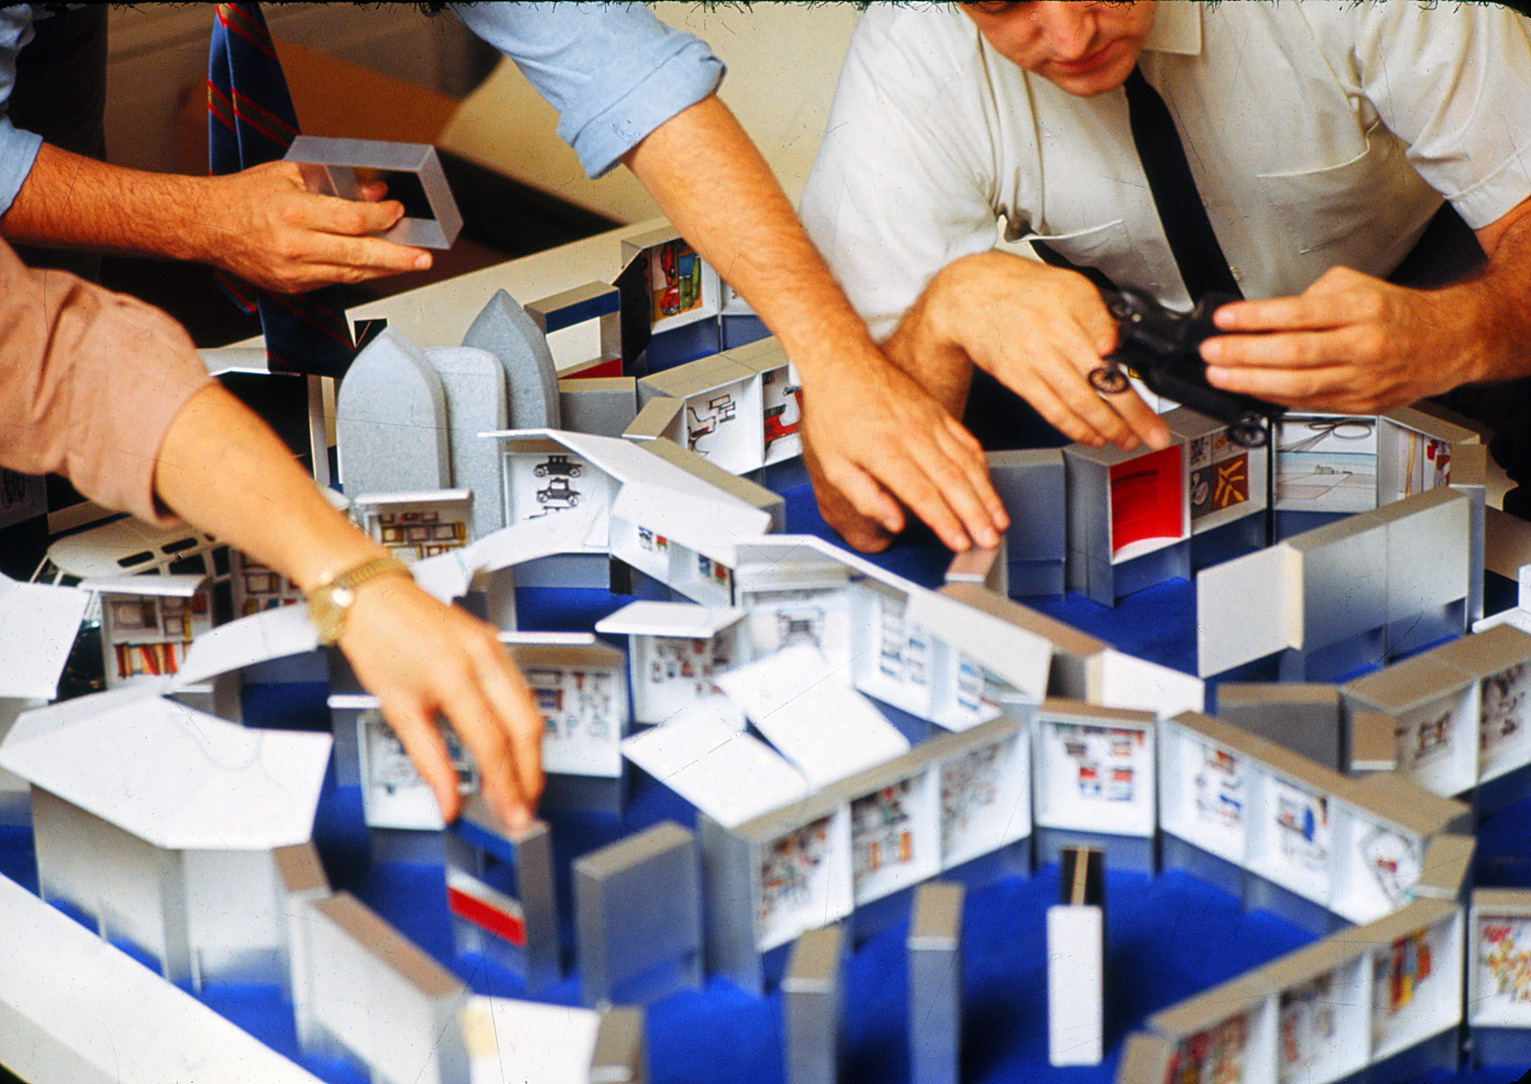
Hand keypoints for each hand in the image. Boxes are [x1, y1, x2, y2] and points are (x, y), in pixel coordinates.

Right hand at [196, 161, 433, 292]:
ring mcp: (294, 272)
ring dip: (384, 269)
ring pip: (351, 273)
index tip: (398, 212)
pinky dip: (357, 272)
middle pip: (359, 254)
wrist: (206, 225)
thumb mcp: (290, 174)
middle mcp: (296, 246)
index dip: (382, 217)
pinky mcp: (292, 287)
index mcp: (295, 212)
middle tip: (424, 258)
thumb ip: (335, 182)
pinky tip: (375, 266)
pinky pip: (335, 280)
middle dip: (397, 257)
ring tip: (410, 264)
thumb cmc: (244, 197)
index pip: (352, 220)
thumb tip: (375, 190)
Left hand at [336, 572, 542, 828]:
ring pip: (531, 708)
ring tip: (521, 784)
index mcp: (453, 676)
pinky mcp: (497, 642)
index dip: (505, 786)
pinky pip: (522, 689)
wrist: (372, 595)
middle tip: (524, 805)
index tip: (509, 814)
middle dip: (530, 773)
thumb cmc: (377, 641)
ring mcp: (494, 646)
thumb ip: (429, 760)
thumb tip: (448, 798)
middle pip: (526, 727)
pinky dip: (523, 723)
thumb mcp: (398, 709)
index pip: (492, 744)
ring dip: (531, 752)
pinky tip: (515, 744)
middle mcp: (481, 658)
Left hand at [802, 360, 1008, 553]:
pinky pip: (968, 442)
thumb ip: (864, 497)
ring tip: (999, 520)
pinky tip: (988, 486)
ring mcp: (931, 422)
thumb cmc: (835, 413)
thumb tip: (893, 523)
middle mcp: (913, 435)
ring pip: (968, 463)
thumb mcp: (833, 464)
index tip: (959, 541)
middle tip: (990, 540)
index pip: (923, 494)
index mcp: (886, 452)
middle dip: (976, 515)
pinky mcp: (939, 413)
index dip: (944, 521)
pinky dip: (982, 468)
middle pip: (953, 481)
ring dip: (986, 495)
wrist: (843, 363)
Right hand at [911, 251, 1170, 451]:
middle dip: (1131, 416)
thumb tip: (1120, 344)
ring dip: (1106, 428)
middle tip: (1152, 435)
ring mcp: (1033, 360)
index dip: (1135, 384)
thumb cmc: (1023, 291)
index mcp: (1072, 311)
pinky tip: (1092, 436)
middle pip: (1100, 384)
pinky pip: (1050, 409)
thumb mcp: (1070, 287)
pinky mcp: (1017, 378)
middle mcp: (1053, 336)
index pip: (1112, 354)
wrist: (971, 296)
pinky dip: (1074, 427)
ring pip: (1077, 402)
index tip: (1155, 406)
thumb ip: (1099, 315)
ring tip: (1126, 440)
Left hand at [1202, 266, 1480, 411]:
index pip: (1299, 314)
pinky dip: (1275, 397)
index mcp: (1361, 309)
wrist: (1447, 343)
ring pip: (1298, 385)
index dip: (1256, 318)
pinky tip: (1250, 390)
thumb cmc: (1398, 313)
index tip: (1225, 318)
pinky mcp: (1359, 403)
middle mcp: (1362, 345)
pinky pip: (1308, 403)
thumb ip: (1314, 297)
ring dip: (1251, 383)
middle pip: (1294, 354)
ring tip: (1220, 375)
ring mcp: (1361, 379)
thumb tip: (1271, 314)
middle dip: (1245, 355)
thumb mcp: (1358, 286)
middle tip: (1212, 352)